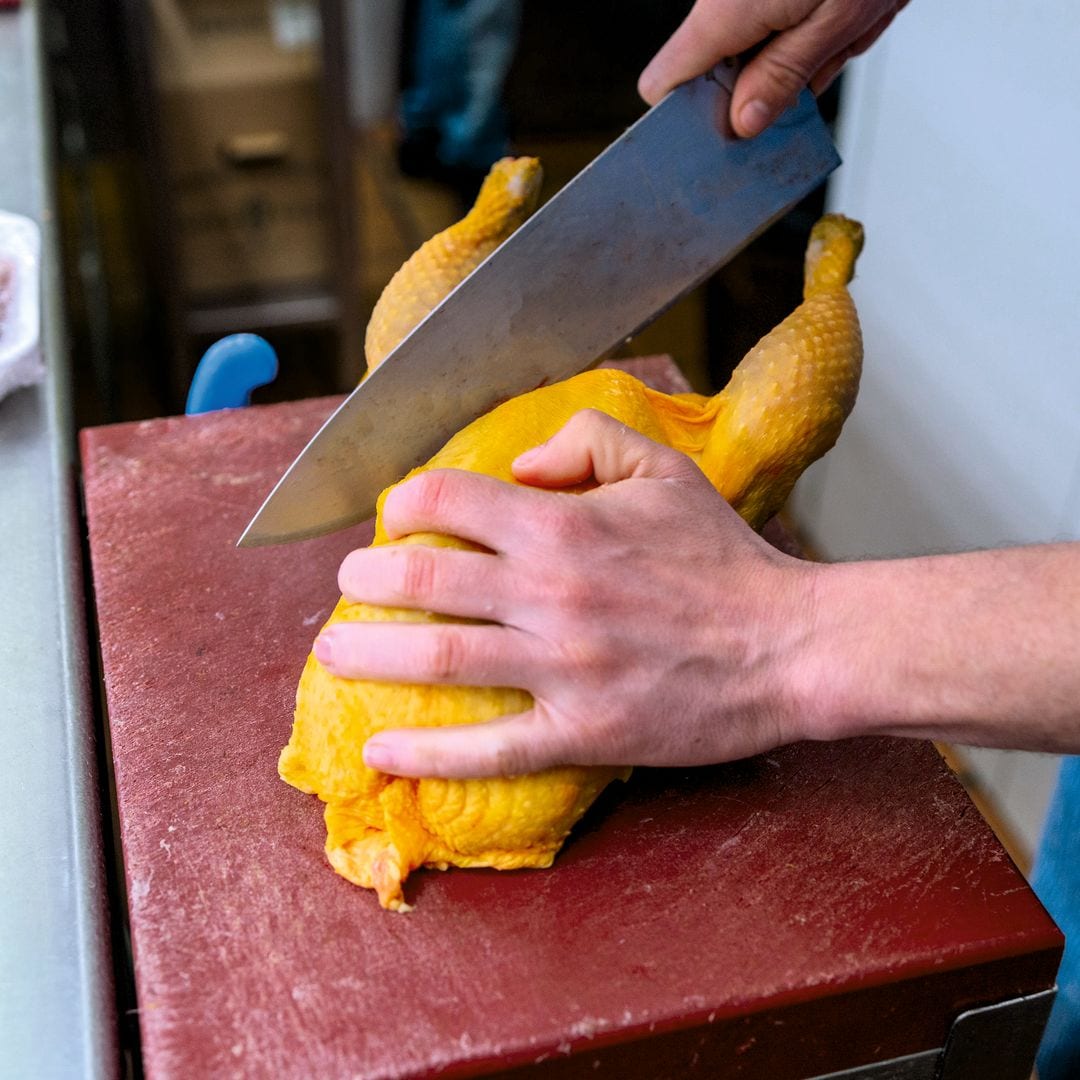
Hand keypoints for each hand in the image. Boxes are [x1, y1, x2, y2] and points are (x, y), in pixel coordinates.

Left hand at [315, 410, 823, 777]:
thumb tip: (519, 469)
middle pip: (423, 581)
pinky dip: (428, 754)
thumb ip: (585, 441)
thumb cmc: (723, 557)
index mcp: (563, 526)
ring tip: (333, 653)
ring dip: (370, 656)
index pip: (449, 499)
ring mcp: (560, 669)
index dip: (406, 501)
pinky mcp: (580, 731)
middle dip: (366, 579)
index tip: (396, 516)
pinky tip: (383, 753)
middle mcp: (549, 594)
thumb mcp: (664, 470)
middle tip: (347, 585)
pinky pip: (489, 748)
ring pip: (439, 662)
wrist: (786, 645)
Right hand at [639, 0, 908, 135]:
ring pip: (745, 52)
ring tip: (837, 37)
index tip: (722, 136)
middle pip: (709, 73)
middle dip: (756, 91)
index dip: (687, 118)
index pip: (663, 82)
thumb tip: (744, 123)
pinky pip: (768, 26)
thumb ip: (783, 77)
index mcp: (725, 13)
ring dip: (789, 61)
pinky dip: (801, 35)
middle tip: (808, 84)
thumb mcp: (836, 22)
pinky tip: (836, 23)